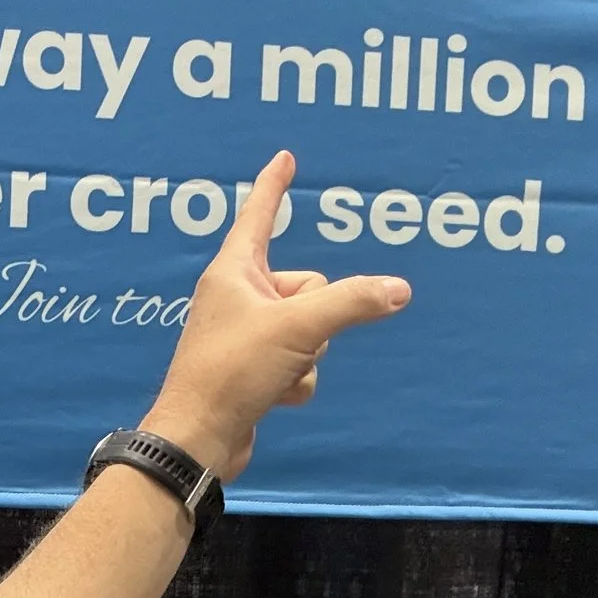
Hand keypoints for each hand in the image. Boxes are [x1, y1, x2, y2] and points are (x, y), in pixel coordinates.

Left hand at [140, 150, 408, 479]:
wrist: (199, 439)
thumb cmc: (230, 372)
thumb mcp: (299, 328)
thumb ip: (353, 303)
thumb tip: (398, 290)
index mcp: (234, 272)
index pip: (260, 215)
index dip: (275, 186)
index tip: (284, 158)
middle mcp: (236, 298)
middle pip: (309, 286)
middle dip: (315, 318)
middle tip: (287, 342)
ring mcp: (244, 335)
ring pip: (309, 330)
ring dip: (307, 355)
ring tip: (274, 372)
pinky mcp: (252, 372)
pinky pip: (299, 364)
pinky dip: (297, 381)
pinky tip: (274, 396)